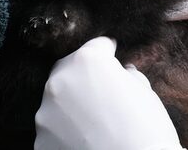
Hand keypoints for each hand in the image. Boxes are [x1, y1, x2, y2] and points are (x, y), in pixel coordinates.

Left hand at [35, 37, 183, 149]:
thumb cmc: (147, 132)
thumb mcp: (146, 94)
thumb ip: (128, 77)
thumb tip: (124, 74)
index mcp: (87, 62)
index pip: (96, 47)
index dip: (108, 53)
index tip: (112, 57)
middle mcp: (60, 82)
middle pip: (68, 69)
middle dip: (82, 76)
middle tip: (101, 92)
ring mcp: (46, 113)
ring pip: (56, 102)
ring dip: (70, 106)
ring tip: (93, 123)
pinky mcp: (41, 141)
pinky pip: (52, 130)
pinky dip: (64, 133)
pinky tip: (83, 142)